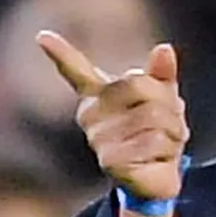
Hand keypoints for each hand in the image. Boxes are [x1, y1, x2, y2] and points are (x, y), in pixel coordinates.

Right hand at [39, 33, 187, 203]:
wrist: (157, 180)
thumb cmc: (157, 134)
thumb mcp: (164, 100)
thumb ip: (161, 75)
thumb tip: (165, 49)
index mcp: (98, 95)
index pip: (76, 70)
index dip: (60, 53)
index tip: (42, 37)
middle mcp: (90, 114)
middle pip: (140, 84)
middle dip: (168, 103)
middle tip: (167, 122)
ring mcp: (97, 137)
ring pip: (154, 115)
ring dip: (173, 129)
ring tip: (163, 142)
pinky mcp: (109, 160)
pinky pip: (154, 142)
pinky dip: (168, 150)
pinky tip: (157, 160)